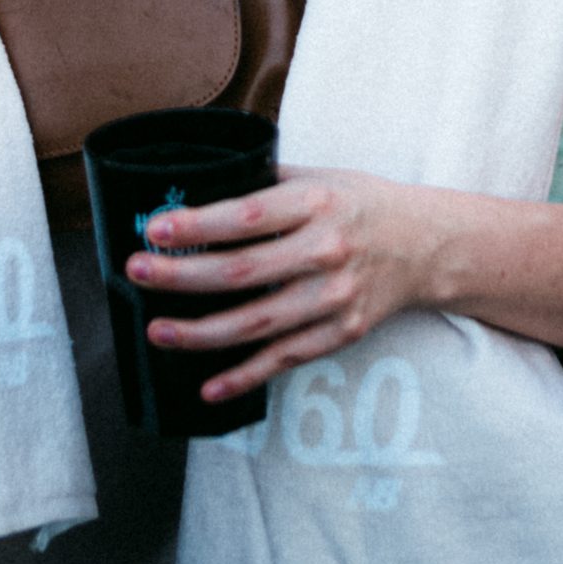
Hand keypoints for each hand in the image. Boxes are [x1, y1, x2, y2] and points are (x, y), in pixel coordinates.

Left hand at [123, 167, 440, 403]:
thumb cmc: (360, 203)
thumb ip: (266, 182)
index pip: (247, 216)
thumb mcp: (319, 176)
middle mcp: (326, 251)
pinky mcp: (342, 333)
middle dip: (182, 276)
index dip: (199, 225)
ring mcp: (335, 298)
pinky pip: (285, 359)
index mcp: (316, 203)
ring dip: (201, 333)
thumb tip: (199, 183)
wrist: (427, 244)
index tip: (155, 229)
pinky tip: (207, 388)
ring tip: (157, 331)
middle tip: (136, 272)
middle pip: (242, 272)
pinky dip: (245, 376)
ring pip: (257, 324)